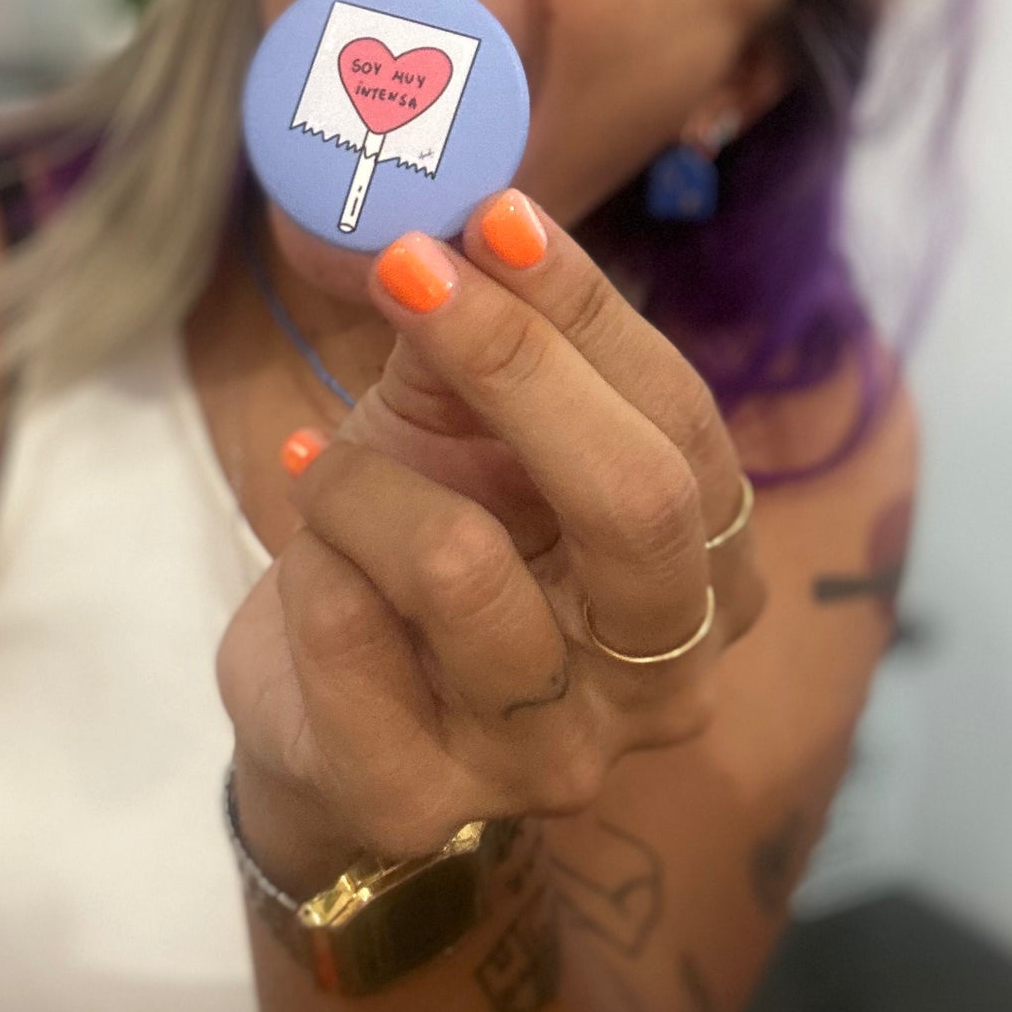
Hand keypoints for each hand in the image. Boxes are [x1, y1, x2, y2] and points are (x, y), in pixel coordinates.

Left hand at [217, 191, 764, 891]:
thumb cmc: (429, 539)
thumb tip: (462, 229)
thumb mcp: (465, 429)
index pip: (682, 426)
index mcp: (708, 573)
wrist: (327, 713)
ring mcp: (549, 757)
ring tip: (326, 456)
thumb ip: (484, 349)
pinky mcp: (417, 796)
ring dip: (366, 473)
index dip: (587, 311)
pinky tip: (303, 528)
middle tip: (405, 267)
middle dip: (510, 362)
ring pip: (460, 565)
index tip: (492, 215)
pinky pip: (346, 629)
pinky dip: (306, 546)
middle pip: (631, 502)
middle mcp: (664, 680)